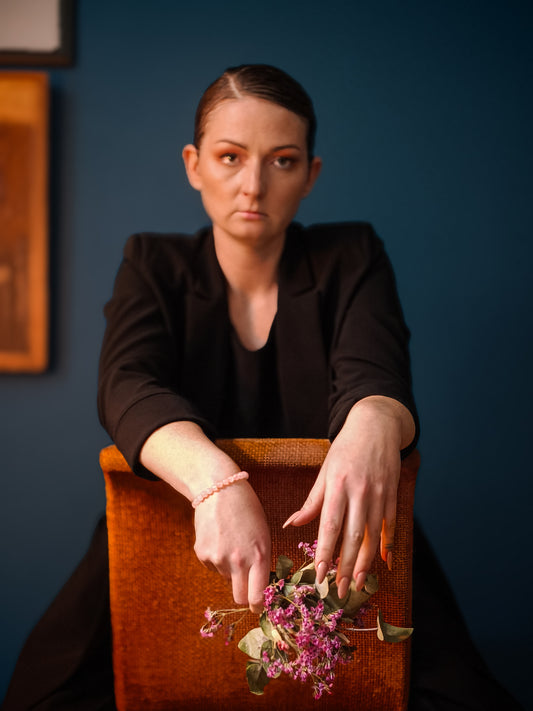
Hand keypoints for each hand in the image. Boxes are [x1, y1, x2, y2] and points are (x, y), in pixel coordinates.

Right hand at [193, 480, 270, 612]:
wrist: (219, 490)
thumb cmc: (247, 510)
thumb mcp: (263, 534)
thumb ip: (262, 561)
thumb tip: (259, 587)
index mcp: (259, 555)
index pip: (257, 596)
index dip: (258, 606)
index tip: (258, 607)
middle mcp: (238, 560)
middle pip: (239, 597)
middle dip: (243, 594)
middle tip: (245, 582)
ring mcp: (217, 558)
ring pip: (226, 578)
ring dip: (230, 568)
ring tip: (232, 542)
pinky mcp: (201, 553)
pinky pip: (212, 567)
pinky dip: (216, 559)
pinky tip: (219, 538)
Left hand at [284, 397, 411, 598]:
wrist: (376, 426)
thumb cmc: (345, 450)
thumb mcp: (325, 471)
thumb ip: (312, 501)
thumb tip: (292, 525)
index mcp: (338, 485)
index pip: (330, 524)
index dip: (325, 551)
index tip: (320, 573)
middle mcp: (360, 492)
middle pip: (353, 536)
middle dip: (347, 566)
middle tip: (341, 589)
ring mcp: (379, 494)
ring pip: (373, 535)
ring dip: (367, 562)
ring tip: (360, 583)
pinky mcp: (393, 495)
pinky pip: (391, 525)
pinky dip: (388, 544)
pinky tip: (385, 562)